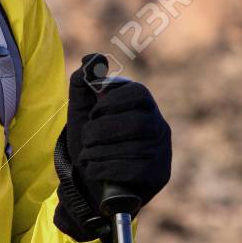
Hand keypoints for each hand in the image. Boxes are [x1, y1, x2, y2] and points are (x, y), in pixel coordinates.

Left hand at [54, 54, 171, 242]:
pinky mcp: (159, 176)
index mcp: (143, 107)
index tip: (93, 113)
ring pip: (133, 146)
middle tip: (86, 139)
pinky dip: (105, 168)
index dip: (111, 101)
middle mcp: (159, 128)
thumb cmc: (89, 143)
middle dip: (101, 130)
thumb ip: (83, 83)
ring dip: (99, 151)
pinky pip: (134, 169)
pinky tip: (94, 169)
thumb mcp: (81, 111)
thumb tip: (93, 58)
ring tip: (87, 156)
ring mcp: (162, 152)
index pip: (138, 93)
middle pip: (136, 121)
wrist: (88, 184)